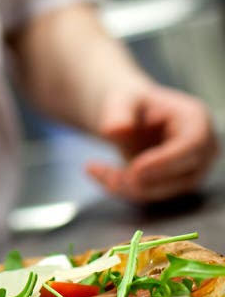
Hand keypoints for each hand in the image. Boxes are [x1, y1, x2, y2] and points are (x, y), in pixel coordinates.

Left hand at [85, 84, 218, 202]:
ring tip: (93, 167)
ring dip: (123, 185)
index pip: (191, 147)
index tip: (134, 169)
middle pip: (180, 176)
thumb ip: (118, 113)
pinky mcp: (174, 186)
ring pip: (161, 192)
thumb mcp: (121, 100)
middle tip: (101, 170)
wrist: (131, 116)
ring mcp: (191, 171)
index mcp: (196, 121)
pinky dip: (119, 189)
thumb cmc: (129, 104)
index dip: (164, 162)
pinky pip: (147, 196)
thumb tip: (114, 130)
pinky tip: (95, 172)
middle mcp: (202, 149)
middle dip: (140, 178)